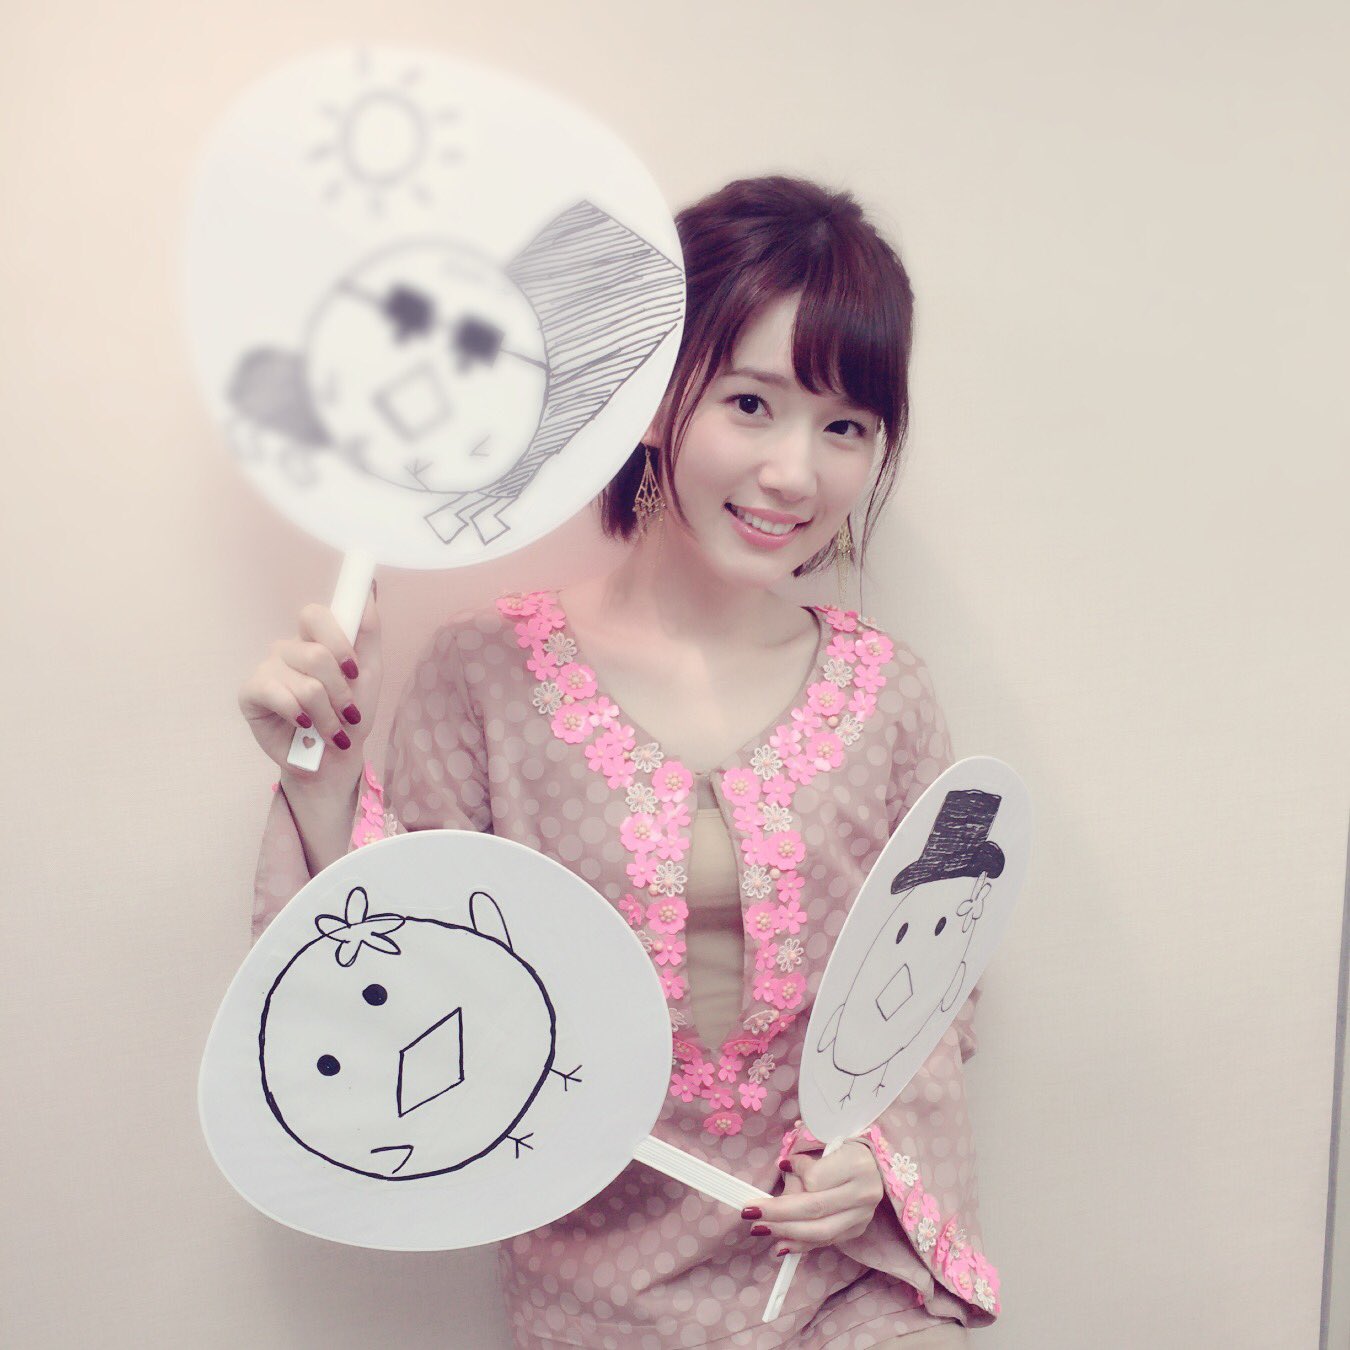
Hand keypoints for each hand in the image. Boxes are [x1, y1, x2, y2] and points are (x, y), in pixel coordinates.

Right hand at [238, 590, 381, 796]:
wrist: (333, 759)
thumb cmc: (350, 715)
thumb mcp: (369, 673)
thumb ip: (367, 632)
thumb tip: (367, 592)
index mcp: (314, 639)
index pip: (315, 615)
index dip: (338, 641)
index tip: (353, 668)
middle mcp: (288, 649)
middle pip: (316, 653)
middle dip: (340, 691)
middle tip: (348, 712)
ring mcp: (268, 669)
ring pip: (305, 684)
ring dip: (327, 715)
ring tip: (331, 731)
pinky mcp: (251, 693)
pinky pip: (277, 695)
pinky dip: (300, 717)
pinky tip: (304, 726)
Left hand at [743, 1141, 884, 1255]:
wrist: (879, 1162)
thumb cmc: (846, 1147)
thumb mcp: (827, 1142)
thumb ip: (805, 1161)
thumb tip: (783, 1171)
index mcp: (857, 1165)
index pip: (815, 1179)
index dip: (795, 1174)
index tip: (781, 1165)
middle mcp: (864, 1194)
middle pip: (814, 1209)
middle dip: (778, 1213)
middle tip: (750, 1212)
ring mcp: (863, 1216)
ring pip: (820, 1232)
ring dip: (786, 1232)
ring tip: (759, 1229)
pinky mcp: (858, 1229)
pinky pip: (826, 1241)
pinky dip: (802, 1244)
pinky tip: (781, 1244)